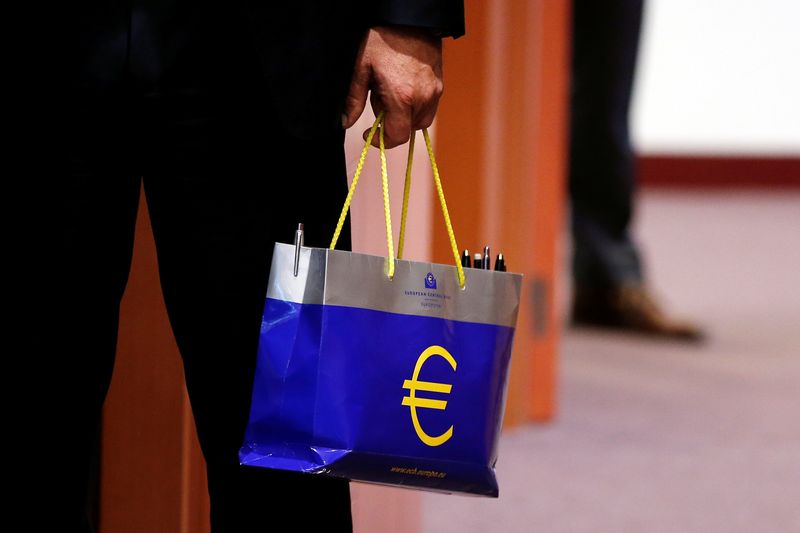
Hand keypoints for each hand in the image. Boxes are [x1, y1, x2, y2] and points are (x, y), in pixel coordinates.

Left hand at [342, 26, 442, 147]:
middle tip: (379, 101)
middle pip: (409, 129)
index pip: (398, 136)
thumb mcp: (361, 67)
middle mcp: (423, 98)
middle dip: (392, 123)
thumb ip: (354, 99)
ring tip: (393, 93)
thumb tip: (346, 122)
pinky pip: (429, 107)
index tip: (371, 134)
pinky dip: (416, 106)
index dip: (383, 141)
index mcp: (402, 97)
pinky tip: (404, 87)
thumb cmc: (383, 39)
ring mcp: (435, 91)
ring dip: (405, 116)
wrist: (410, 19)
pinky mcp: (440, 84)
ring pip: (420, 120)